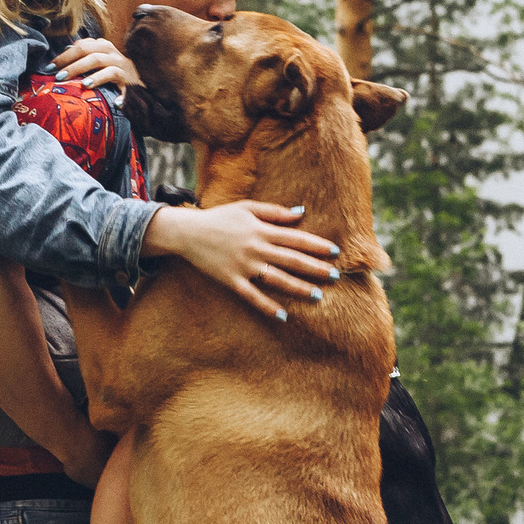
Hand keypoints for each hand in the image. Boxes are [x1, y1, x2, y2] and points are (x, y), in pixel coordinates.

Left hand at [52, 36, 139, 92]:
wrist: (141, 89)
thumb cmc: (114, 76)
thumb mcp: (99, 63)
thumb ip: (84, 55)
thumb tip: (64, 50)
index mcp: (103, 47)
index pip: (81, 46)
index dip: (64, 55)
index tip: (49, 68)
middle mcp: (114, 55)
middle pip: (90, 53)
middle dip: (72, 64)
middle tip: (57, 76)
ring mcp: (124, 68)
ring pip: (106, 66)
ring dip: (92, 75)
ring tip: (81, 85)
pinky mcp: (132, 84)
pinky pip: (125, 88)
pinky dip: (120, 95)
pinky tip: (115, 104)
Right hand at [142, 202, 341, 320]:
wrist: (189, 232)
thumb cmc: (220, 218)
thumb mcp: (247, 208)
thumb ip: (274, 212)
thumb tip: (301, 213)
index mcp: (262, 230)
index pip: (296, 239)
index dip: (317, 245)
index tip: (335, 252)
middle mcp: (256, 249)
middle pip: (292, 260)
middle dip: (315, 268)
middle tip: (335, 276)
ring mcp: (244, 267)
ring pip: (277, 280)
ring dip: (298, 288)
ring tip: (317, 295)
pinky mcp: (232, 281)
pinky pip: (253, 297)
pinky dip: (268, 307)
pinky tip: (283, 316)